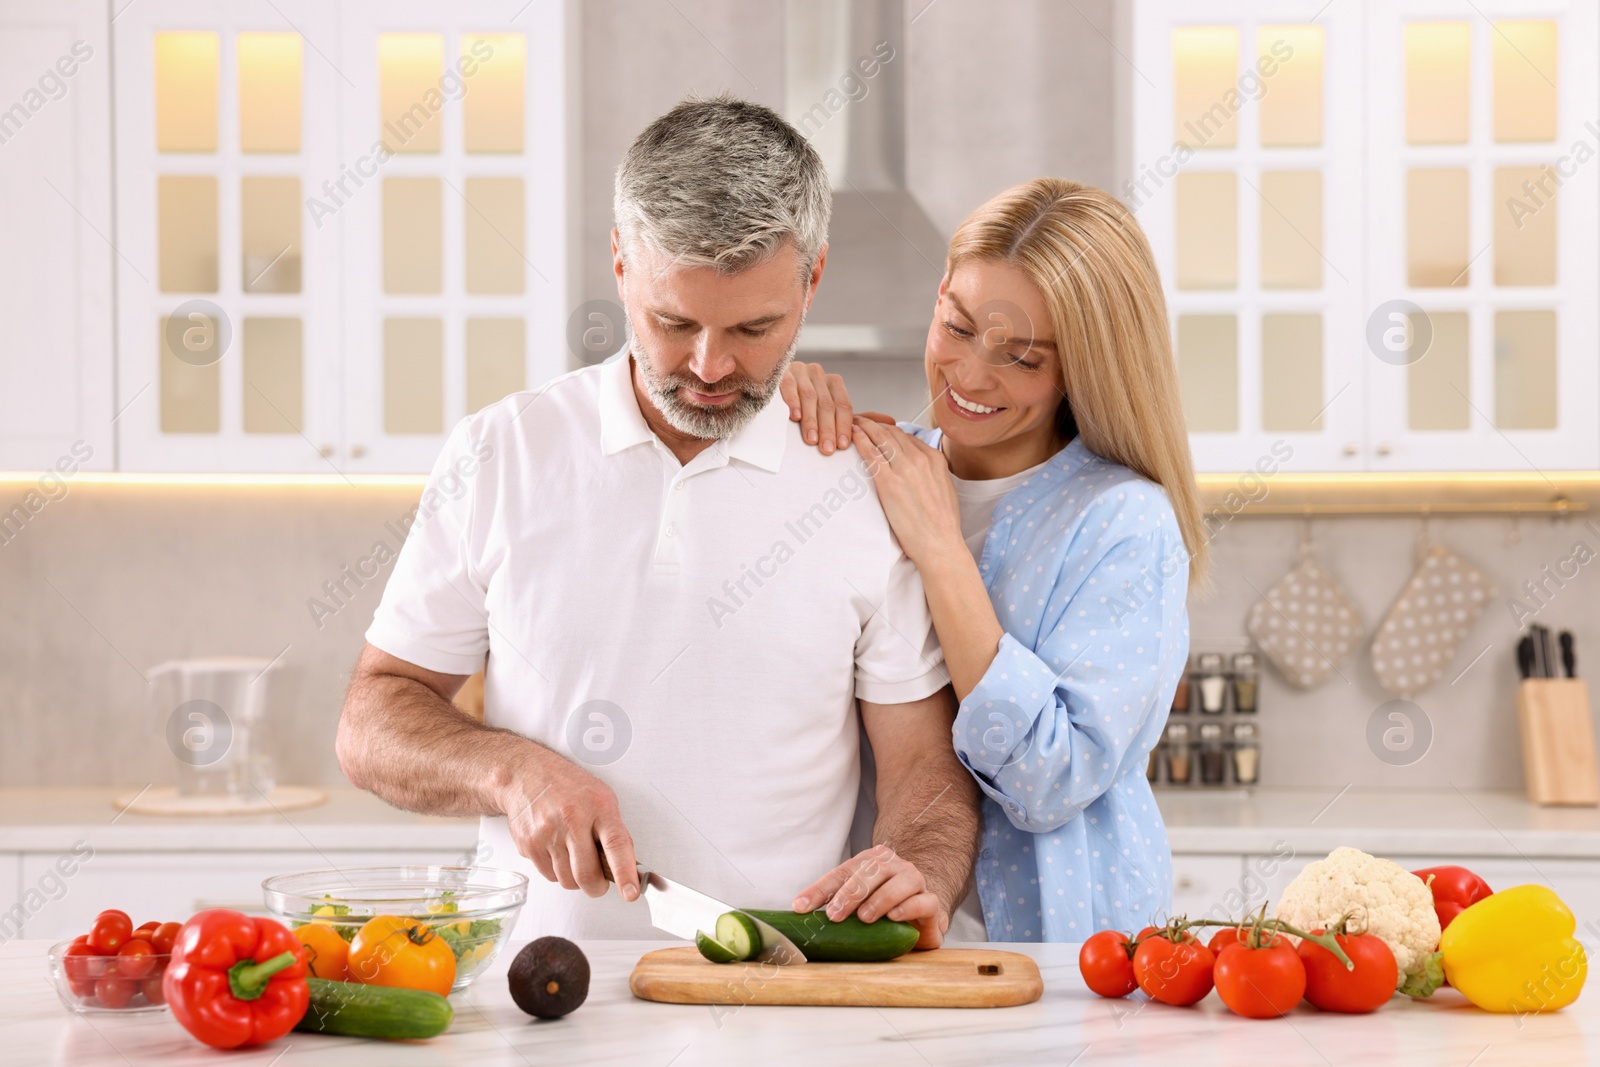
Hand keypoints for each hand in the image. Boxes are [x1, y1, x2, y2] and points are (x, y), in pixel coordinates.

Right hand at [498, 749, 639, 901]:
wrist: (527, 774)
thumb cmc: (569, 786)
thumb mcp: (601, 798)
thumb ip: (613, 830)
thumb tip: (627, 865)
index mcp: (598, 806)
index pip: (616, 845)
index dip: (625, 873)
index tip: (630, 893)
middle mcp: (572, 819)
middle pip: (587, 874)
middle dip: (596, 887)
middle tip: (599, 882)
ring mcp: (547, 833)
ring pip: (567, 881)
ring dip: (575, 879)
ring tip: (574, 856)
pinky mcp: (529, 844)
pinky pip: (549, 876)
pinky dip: (557, 871)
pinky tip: (557, 850)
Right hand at [780, 361, 893, 453]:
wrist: (769, 393)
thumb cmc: (803, 408)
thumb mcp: (831, 413)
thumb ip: (857, 418)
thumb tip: (892, 421)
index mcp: (832, 383)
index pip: (843, 405)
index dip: (844, 426)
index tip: (842, 446)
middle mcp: (817, 374)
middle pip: (827, 403)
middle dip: (828, 429)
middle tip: (827, 450)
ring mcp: (799, 371)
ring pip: (810, 397)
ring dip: (811, 420)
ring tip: (812, 440)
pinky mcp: (781, 373)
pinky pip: (789, 386)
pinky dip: (792, 401)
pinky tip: (794, 416)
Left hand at [792, 844, 948, 949]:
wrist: (921, 914)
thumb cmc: (882, 908)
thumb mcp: (854, 904)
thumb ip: (832, 902)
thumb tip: (797, 911)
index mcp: (870, 862)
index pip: (841, 872)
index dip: (820, 889)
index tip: (800, 907)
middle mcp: (893, 866)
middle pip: (872, 871)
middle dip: (850, 893)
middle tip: (835, 914)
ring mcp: (915, 882)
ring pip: (900, 882)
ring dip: (880, 899)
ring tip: (865, 917)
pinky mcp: (932, 903)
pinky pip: (925, 901)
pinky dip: (909, 907)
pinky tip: (894, 916)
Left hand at [851, 417, 963, 565]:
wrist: (940, 544)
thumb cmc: (941, 524)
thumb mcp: (944, 489)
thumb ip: (931, 473)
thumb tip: (919, 470)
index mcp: (935, 459)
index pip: (907, 436)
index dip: (889, 430)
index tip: (877, 429)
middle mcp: (921, 459)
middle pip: (892, 432)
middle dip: (874, 423)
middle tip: (859, 419)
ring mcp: (905, 469)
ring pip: (880, 437)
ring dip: (864, 426)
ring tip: (851, 422)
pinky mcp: (889, 482)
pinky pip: (871, 454)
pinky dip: (860, 440)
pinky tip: (851, 436)